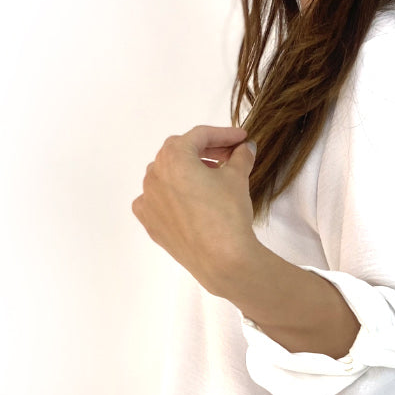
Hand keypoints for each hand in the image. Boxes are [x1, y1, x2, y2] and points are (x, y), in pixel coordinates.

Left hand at [131, 125, 257, 293]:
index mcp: (173, 156)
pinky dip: (171, 195)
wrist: (220, 259)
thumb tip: (246, 147)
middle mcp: (153, 174)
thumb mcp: (238, 177)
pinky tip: (189, 201)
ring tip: (211, 180)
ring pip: (166, 175)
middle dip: (205, 151)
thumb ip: (241, 156)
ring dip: (187, 172)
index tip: (241, 139)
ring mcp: (148, 199)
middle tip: (229, 157)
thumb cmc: (227, 213)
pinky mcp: (150, 222)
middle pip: (180, 153)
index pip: (200, 136)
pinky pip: (158, 200)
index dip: (224, 135)